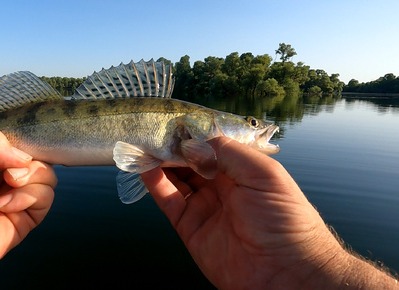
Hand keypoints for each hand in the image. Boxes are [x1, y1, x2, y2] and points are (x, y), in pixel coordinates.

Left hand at [0, 128, 55, 289]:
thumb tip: (21, 158)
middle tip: (9, 171)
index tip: (10, 149)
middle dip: (27, 160)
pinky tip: (6, 206)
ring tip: (9, 185)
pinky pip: (44, 201)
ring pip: (45, 177)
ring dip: (32, 176)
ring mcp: (9, 200)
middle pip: (33, 157)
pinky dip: (32, 197)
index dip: (18, 142)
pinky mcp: (20, 223)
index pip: (12, 142)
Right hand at [141, 136, 395, 288]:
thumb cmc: (285, 218)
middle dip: (173, 146)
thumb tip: (193, 142)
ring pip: (176, 178)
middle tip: (154, 131)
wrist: (284, 272)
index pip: (211, 146)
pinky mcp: (190, 227)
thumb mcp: (264, 175)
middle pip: (190, 161)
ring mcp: (204, 206)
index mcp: (242, 171)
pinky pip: (169, 201)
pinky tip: (146, 168)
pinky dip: (155, 184)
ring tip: (144, 145)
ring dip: (160, 162)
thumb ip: (229, 153)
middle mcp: (221, 186)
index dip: (194, 135)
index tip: (175, 122)